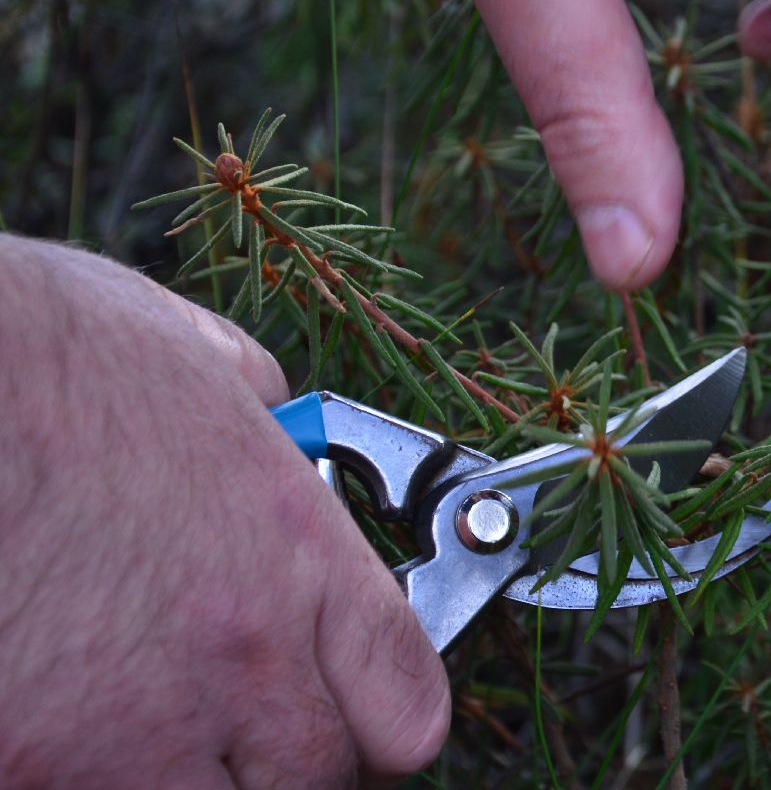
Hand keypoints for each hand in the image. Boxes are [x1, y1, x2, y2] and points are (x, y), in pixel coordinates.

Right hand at [0, 237, 447, 785]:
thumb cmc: (48, 348)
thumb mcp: (202, 358)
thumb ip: (270, 426)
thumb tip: (288, 432)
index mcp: (296, 552)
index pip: (408, 704)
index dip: (388, 715)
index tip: (360, 702)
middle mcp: (237, 653)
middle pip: (319, 781)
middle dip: (293, 758)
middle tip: (249, 717)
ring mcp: (129, 732)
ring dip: (200, 782)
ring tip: (152, 728)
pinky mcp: (27, 770)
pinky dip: (90, 781)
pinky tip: (65, 729)